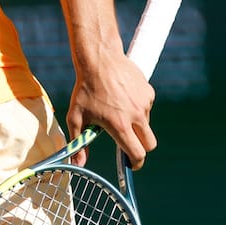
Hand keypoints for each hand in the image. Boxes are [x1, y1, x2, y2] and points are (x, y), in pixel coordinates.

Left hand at [65, 52, 156, 168]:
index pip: (137, 154)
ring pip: (145, 124)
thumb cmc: (85, 89)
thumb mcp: (76, 117)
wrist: (99, 59)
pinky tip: (122, 96)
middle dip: (141, 147)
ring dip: (135, 124)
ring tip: (116, 109)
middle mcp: (136, 116)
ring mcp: (145, 103)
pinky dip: (137, 107)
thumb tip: (78, 164)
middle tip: (127, 143)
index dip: (135, 163)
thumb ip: (78, 143)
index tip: (130, 165)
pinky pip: (146, 107)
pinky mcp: (149, 92)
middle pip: (149, 144)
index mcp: (120, 125)